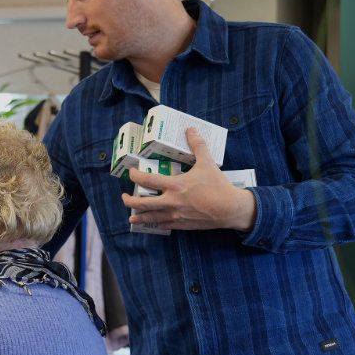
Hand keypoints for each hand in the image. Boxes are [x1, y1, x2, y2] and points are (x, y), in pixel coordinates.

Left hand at [123, 128, 256, 231]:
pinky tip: (152, 223)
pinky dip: (155, 224)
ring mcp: (176, 215)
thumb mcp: (208, 163)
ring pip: (151, 217)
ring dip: (139, 216)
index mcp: (175, 185)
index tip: (131, 173)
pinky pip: (164, 225)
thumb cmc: (218, 186)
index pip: (147, 180)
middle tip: (124, 197)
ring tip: (131, 216)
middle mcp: (172, 202)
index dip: (135, 176)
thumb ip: (197, 145)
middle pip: (143, 203)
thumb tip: (190, 129)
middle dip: (130, 201)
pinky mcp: (182, 224)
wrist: (230, 209)